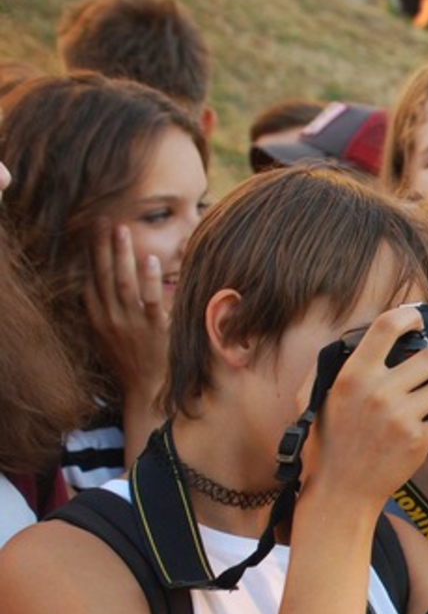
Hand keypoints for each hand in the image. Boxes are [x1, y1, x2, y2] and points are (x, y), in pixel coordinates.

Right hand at [84, 222, 169, 401]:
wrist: (147, 392)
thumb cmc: (132, 365)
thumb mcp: (109, 340)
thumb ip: (105, 315)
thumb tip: (99, 294)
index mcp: (97, 319)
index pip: (89, 281)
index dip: (89, 256)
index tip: (90, 234)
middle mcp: (109, 318)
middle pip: (101, 275)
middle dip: (100, 246)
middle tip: (102, 220)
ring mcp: (130, 323)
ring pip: (122, 282)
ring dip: (120, 254)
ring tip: (120, 230)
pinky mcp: (153, 329)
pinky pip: (149, 299)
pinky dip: (148, 278)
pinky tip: (149, 259)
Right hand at [304, 306, 427, 506]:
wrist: (340, 491)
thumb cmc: (329, 445)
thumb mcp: (317, 398)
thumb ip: (338, 367)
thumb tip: (363, 339)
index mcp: (353, 376)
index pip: (387, 327)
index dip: (409, 315)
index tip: (417, 318)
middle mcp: (378, 392)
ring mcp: (400, 416)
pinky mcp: (418, 441)